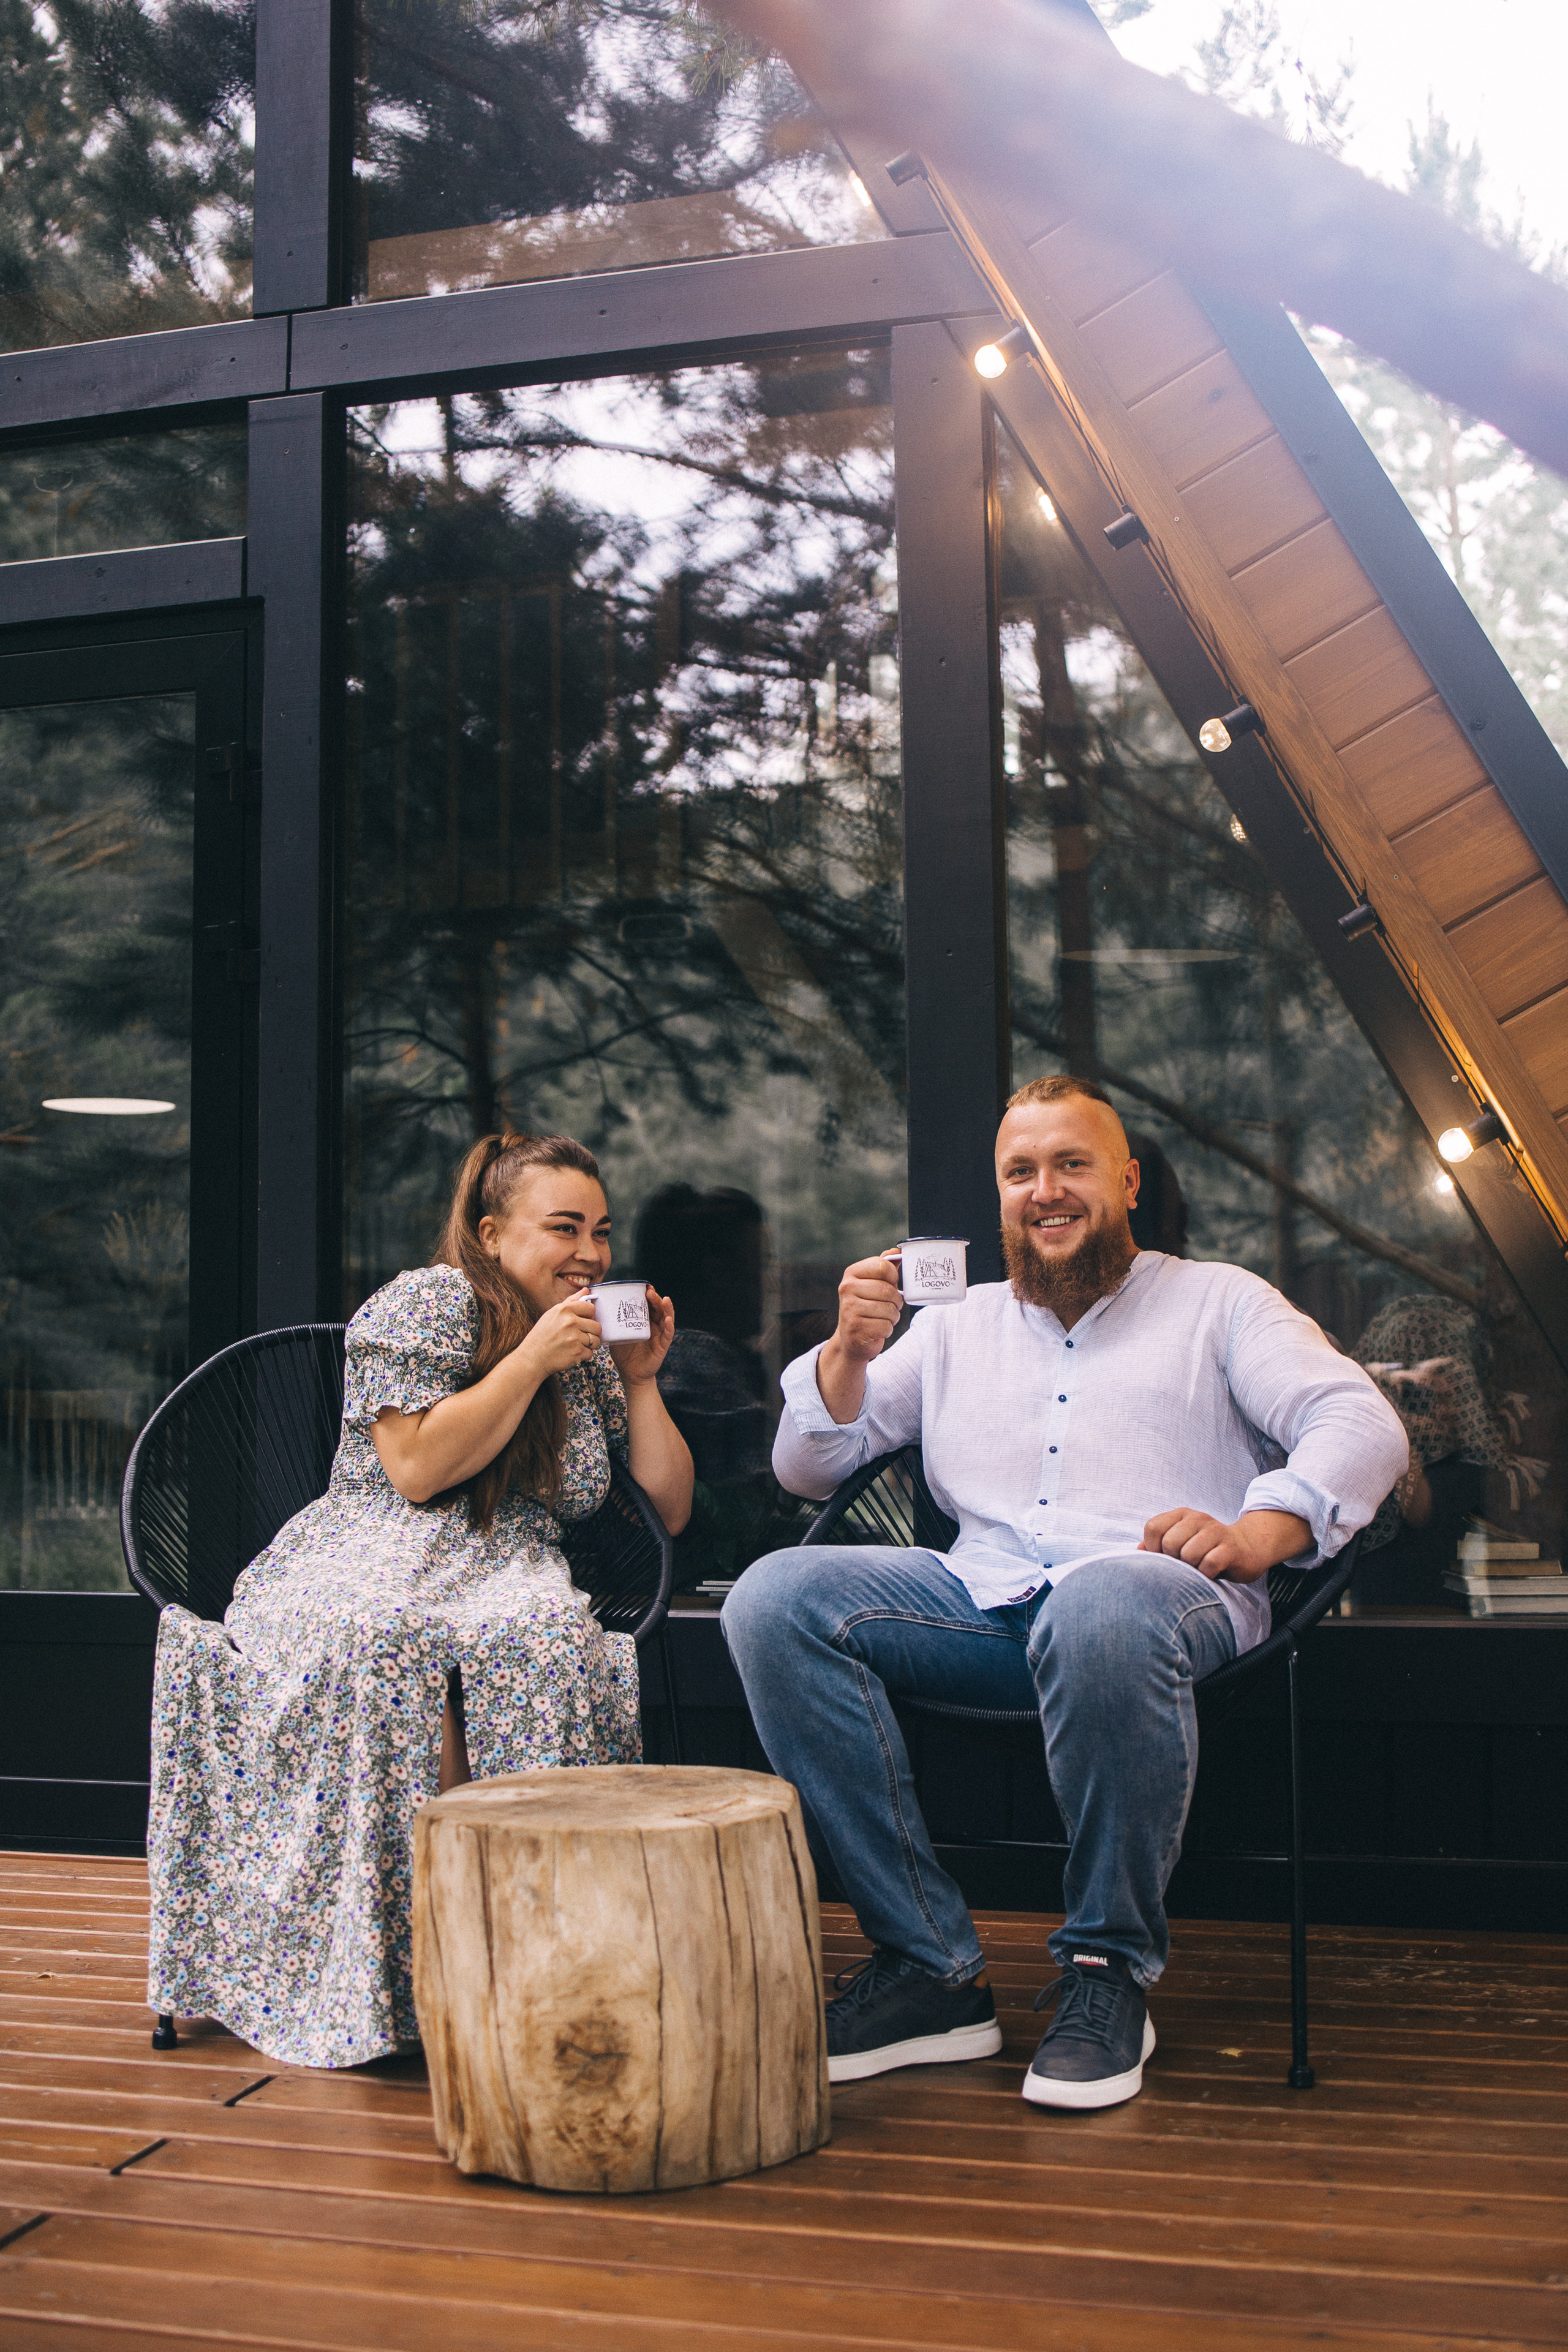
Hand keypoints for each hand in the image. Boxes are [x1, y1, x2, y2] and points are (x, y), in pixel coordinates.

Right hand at [516, 1293, 602, 1377]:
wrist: (532, 1358)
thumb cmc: (542, 1335)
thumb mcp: (552, 1313)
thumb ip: (571, 1301)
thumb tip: (586, 1290)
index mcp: (564, 1309)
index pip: (591, 1308)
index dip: (588, 1316)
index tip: (582, 1321)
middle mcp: (570, 1322)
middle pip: (597, 1326)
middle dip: (590, 1332)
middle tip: (578, 1335)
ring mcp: (575, 1338)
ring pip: (596, 1340)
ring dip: (588, 1344)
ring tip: (575, 1344)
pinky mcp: (577, 1352)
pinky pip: (590, 1353)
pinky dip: (583, 1355)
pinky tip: (571, 1353)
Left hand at [610, 1288, 674, 1387]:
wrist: (630, 1374)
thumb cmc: (623, 1354)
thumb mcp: (616, 1335)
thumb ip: (611, 1324)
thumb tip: (596, 1311)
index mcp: (643, 1321)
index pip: (647, 1305)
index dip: (647, 1295)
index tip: (644, 1286)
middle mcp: (654, 1326)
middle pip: (657, 1308)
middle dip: (655, 1298)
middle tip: (649, 1291)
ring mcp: (660, 1335)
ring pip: (666, 1318)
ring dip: (666, 1308)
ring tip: (664, 1299)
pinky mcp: (663, 1345)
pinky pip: (668, 1334)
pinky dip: (670, 1325)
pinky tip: (669, 1319)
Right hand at [832, 1253, 902, 1364]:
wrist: (851, 1338)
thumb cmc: (867, 1307)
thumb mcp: (873, 1284)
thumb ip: (885, 1267)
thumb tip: (896, 1251)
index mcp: (851, 1273)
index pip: (883, 1266)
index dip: (893, 1277)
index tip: (890, 1285)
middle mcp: (846, 1288)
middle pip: (888, 1290)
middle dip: (896, 1301)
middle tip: (889, 1306)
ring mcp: (849, 1309)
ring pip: (890, 1310)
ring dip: (893, 1317)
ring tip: (881, 1318)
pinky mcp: (855, 1328)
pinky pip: (886, 1327)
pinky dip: (887, 1330)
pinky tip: (876, 1329)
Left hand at [1139, 1506, 1310, 1583]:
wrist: (1247, 1547)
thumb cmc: (1207, 1548)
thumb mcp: (1181, 1541)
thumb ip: (1158, 1545)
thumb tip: (1137, 1552)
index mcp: (1181, 1515)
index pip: (1153, 1527)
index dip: (1153, 1548)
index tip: (1166, 1557)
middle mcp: (1198, 1518)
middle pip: (1169, 1543)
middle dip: (1174, 1560)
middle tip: (1186, 1564)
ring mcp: (1215, 1532)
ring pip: (1189, 1554)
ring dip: (1192, 1568)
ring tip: (1200, 1567)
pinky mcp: (1230, 1548)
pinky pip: (1209, 1564)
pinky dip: (1207, 1574)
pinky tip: (1212, 1572)